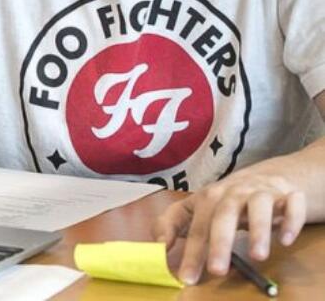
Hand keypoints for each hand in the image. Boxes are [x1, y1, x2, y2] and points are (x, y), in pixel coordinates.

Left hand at [152, 164, 306, 284]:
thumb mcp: (200, 208)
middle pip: (222, 215)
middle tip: (216, 270)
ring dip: (257, 230)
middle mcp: (231, 193)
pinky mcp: (286, 196)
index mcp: (206, 198)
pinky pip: (290, 206)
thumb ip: (176, 224)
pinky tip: (286, 239)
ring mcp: (259, 193)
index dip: (180, 242)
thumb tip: (158, 244)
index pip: (189, 221)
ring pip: (257, 207)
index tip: (175, 265)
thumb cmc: (229, 199)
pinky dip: (290, 220)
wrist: (270, 178)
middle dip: (218, 243)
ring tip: (258, 256)